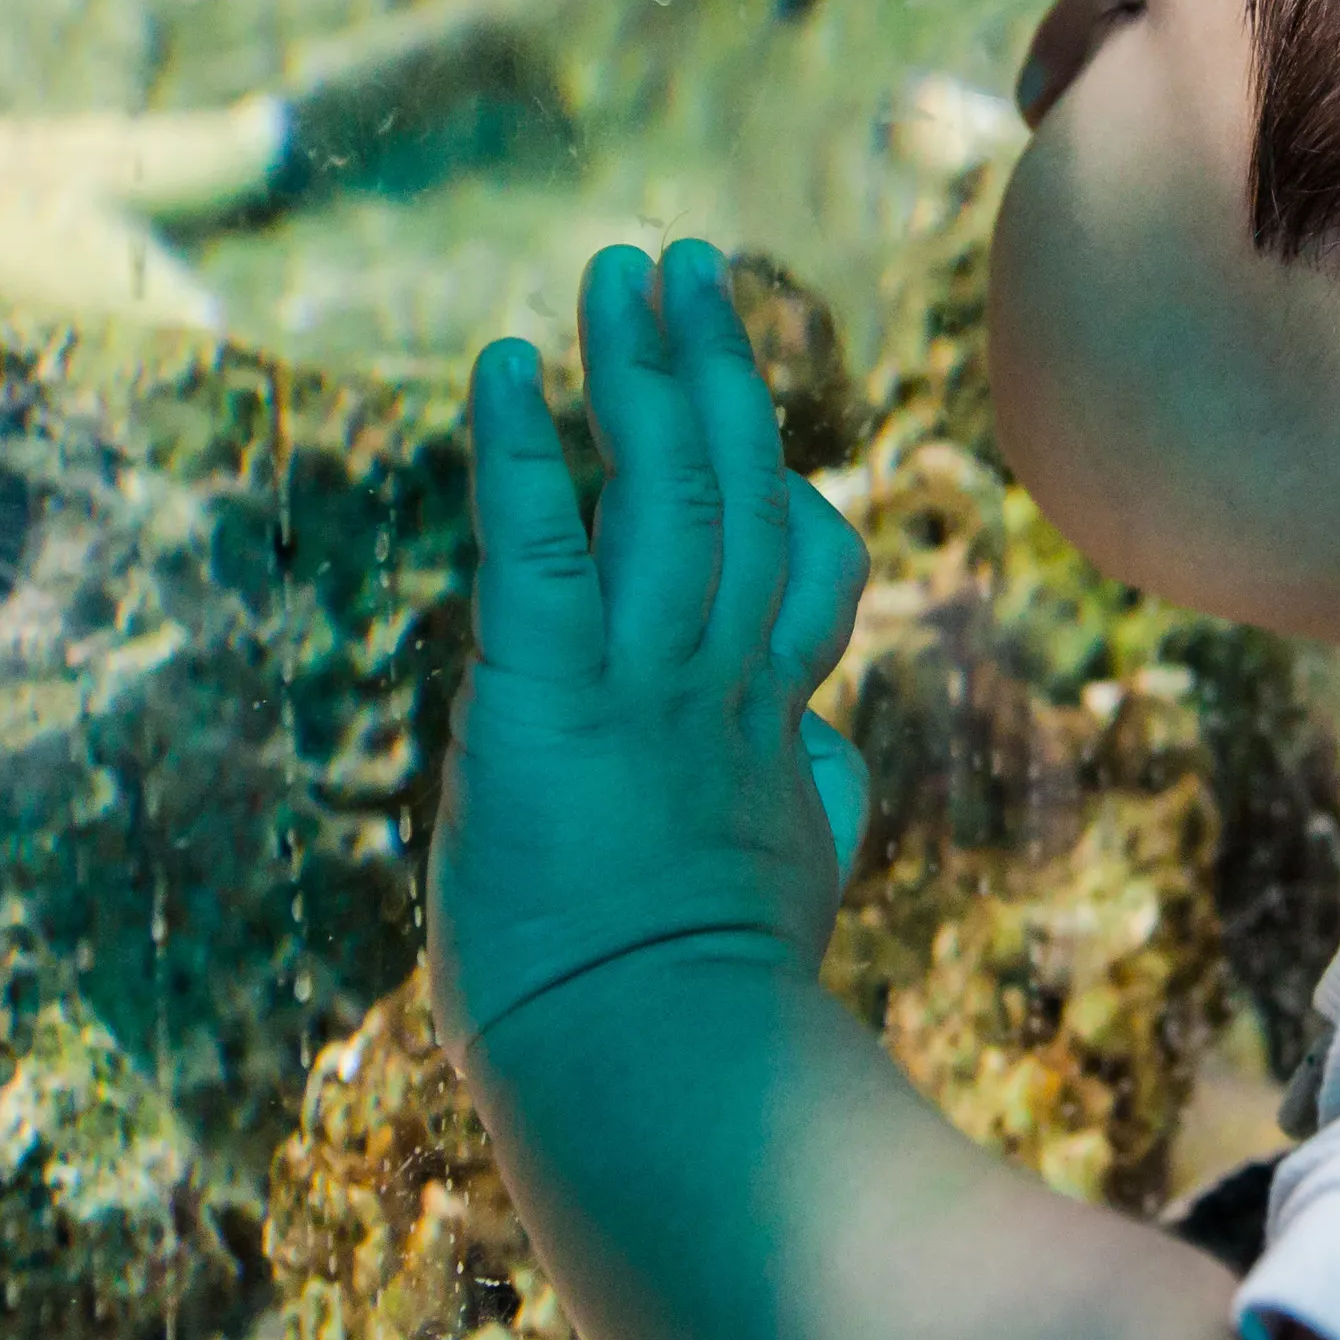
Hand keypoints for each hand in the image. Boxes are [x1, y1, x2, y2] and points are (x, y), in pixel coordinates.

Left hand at [432, 240, 875, 1051]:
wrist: (662, 1071)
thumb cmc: (706, 1027)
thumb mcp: (785, 898)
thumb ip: (813, 813)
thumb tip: (837, 768)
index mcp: (770, 735)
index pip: (798, 573)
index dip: (782, 484)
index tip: (751, 422)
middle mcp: (718, 685)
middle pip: (741, 487)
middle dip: (715, 369)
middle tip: (687, 269)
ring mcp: (642, 682)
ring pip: (662, 487)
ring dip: (638, 367)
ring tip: (623, 269)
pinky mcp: (548, 693)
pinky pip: (536, 541)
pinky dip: (518, 446)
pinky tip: (502, 364)